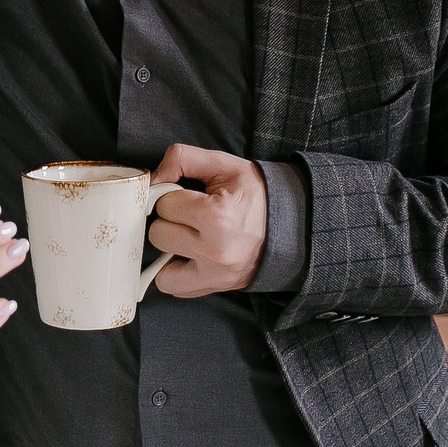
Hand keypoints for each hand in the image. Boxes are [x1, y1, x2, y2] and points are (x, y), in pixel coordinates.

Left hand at [147, 144, 267, 296]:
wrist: (293, 224)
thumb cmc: (256, 194)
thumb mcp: (224, 165)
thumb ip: (184, 158)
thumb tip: (154, 176)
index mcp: (216, 217)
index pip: (164, 205)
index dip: (172, 196)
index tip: (188, 196)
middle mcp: (214, 250)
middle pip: (158, 235)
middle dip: (171, 222)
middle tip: (190, 216)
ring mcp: (216, 274)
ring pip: (161, 270)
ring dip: (170, 252)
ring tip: (189, 238)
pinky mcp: (216, 288)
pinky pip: (175, 288)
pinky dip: (177, 274)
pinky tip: (191, 256)